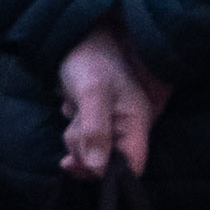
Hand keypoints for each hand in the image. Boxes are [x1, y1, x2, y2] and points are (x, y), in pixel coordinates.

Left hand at [55, 28, 158, 177]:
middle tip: (73, 127)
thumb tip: (96, 168)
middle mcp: (129, 125)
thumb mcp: (92, 93)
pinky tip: (72, 107)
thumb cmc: (89, 60)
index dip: (109, 173)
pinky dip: (73, 130)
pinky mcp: (98, 120)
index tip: (80, 164)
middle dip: (84, 150)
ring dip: (75, 138)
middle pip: (108, 162)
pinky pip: (84, 139)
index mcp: (137, 120)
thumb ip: (95, 130)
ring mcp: (114, 123)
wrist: (76, 36)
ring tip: (73, 108)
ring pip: (92, 151)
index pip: (133, 166)